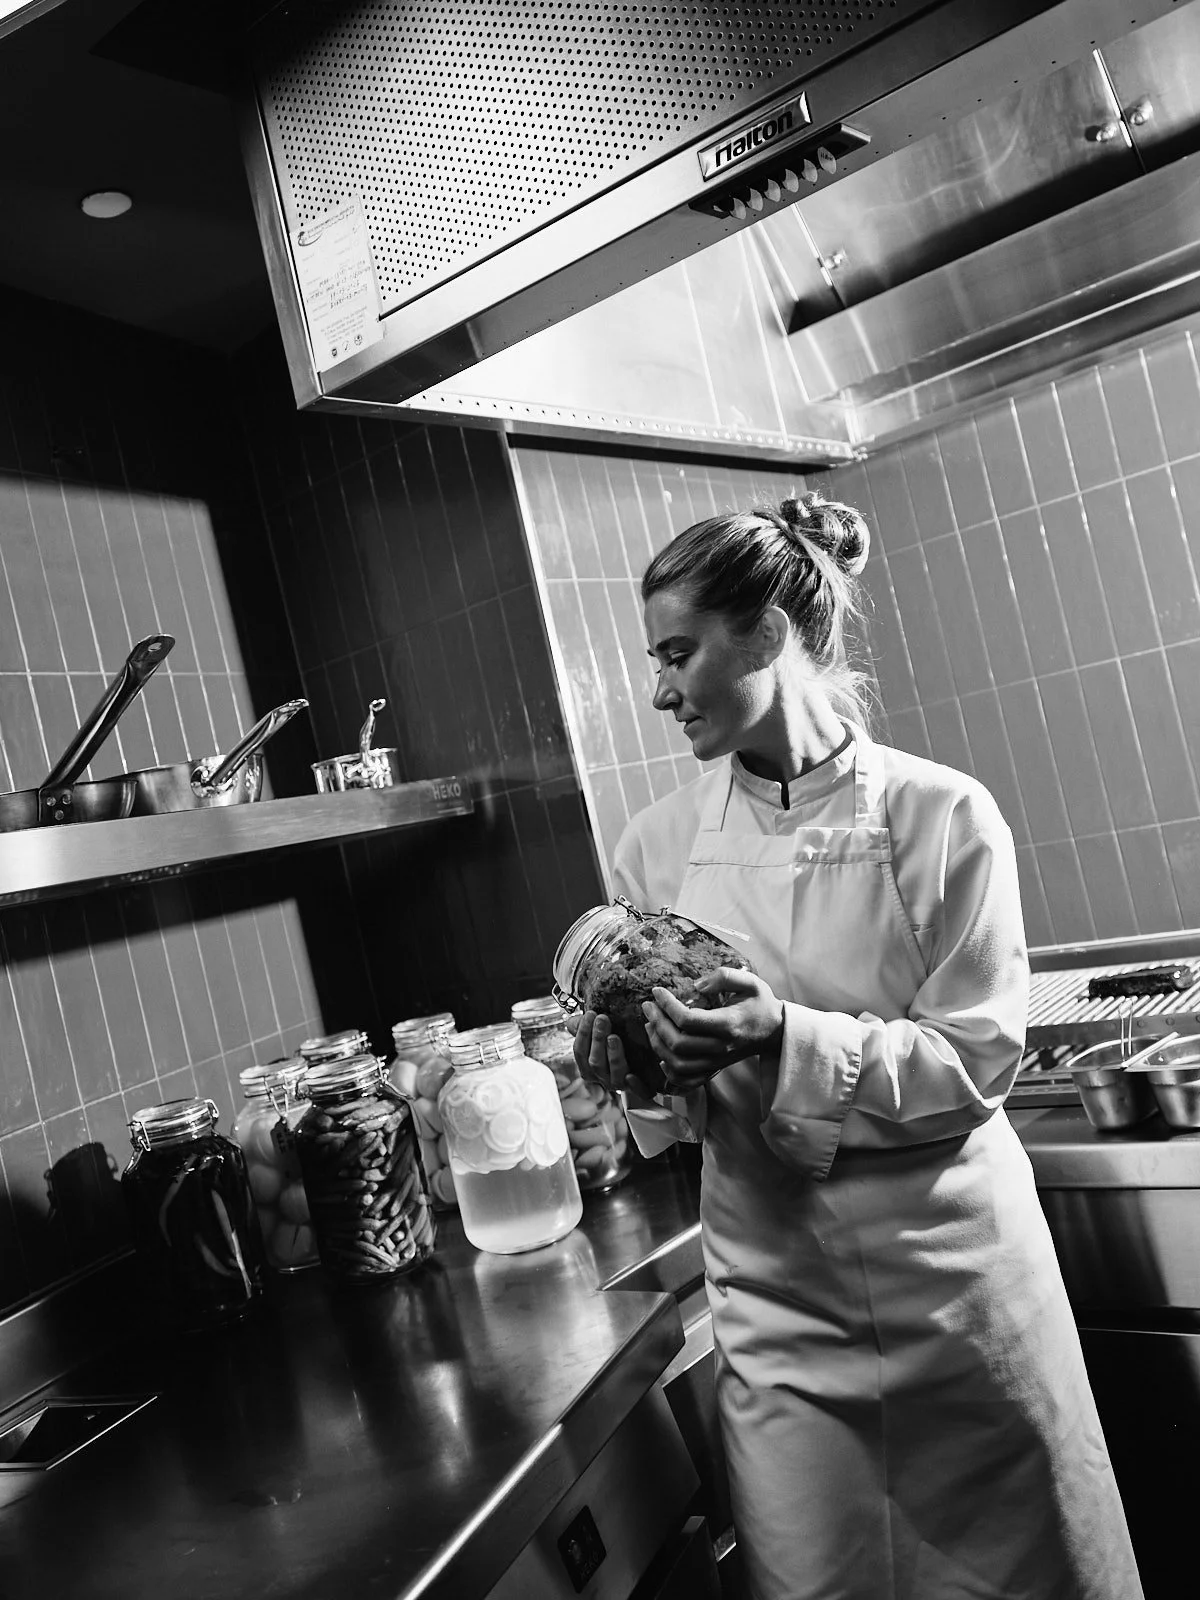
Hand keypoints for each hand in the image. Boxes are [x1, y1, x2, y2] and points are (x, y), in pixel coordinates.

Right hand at [567, 1009, 631, 1093]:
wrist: (641, 1069)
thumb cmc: (615, 1049)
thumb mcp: (599, 1039)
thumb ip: (587, 1031)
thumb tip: (571, 1022)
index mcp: (588, 1067)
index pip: (580, 1051)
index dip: (583, 1033)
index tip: (590, 1014)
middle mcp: (601, 1078)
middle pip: (595, 1062)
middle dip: (597, 1039)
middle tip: (602, 1019)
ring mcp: (618, 1084)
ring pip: (613, 1074)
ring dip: (612, 1055)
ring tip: (614, 1037)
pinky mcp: (636, 1089)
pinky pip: (635, 1090)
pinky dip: (633, 1084)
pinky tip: (632, 1076)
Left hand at [642, 968, 783, 1089]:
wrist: (775, 1030)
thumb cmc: (761, 1003)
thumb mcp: (750, 982)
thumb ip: (724, 977)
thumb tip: (696, 985)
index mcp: (728, 1024)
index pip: (687, 1020)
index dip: (667, 1005)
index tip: (657, 991)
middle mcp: (720, 1046)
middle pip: (678, 1043)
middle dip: (657, 1023)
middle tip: (648, 1006)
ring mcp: (717, 1061)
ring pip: (678, 1064)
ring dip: (658, 1045)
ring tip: (650, 1025)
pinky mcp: (715, 1069)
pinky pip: (687, 1080)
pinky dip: (670, 1073)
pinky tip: (662, 1056)